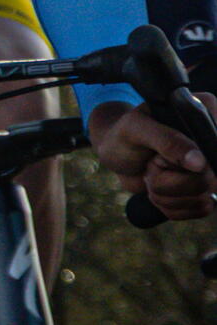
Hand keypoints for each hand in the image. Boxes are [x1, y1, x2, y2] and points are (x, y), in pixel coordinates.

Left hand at [86, 104, 215, 226]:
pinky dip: (171, 206)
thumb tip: (200, 163)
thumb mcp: (137, 129)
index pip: (215, 146)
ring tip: (151, 175)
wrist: (116, 156)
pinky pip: (198, 210)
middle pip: (209, 179)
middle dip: (169, 180)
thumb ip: (167, 141)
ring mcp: (211, 169)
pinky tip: (158, 190)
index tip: (161, 158)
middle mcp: (212, 142)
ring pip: (204, 200)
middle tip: (151, 164)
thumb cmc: (123, 135)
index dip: (195, 163)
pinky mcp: (203, 190)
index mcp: (206, 114)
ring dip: (167, 196)